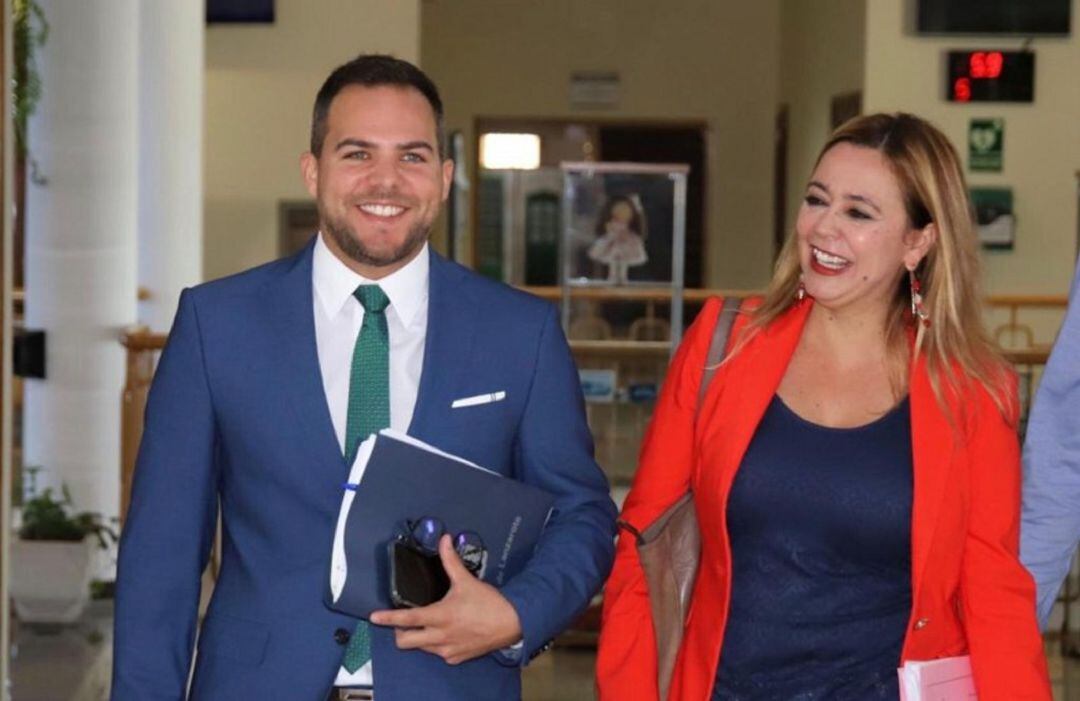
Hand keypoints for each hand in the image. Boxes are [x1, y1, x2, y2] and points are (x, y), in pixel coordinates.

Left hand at [370, 534, 522, 664]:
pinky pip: (438, 653)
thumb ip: (451, 560)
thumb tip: (444, 539)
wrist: (512, 623)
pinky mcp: (456, 658)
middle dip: (399, 632)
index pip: (407, 619)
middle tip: (404, 622)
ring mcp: (447, 650)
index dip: (387, 618)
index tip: (373, 617)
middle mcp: (440, 636)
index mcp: (440, 616)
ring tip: (428, 624)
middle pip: (405, 642)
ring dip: (419, 638)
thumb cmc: (488, 602)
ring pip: (421, 648)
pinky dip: (436, 645)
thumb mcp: (467, 580)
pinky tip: (447, 633)